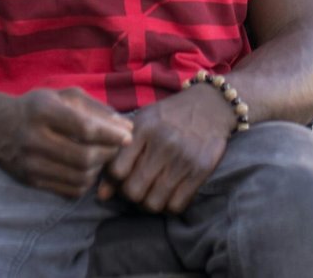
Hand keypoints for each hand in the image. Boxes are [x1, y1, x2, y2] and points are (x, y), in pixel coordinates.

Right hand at [0, 88, 133, 198]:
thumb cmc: (37, 107)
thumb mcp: (63, 96)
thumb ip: (95, 108)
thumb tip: (125, 127)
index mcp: (43, 112)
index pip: (84, 128)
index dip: (110, 134)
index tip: (127, 135)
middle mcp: (34, 139)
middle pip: (84, 157)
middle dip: (108, 154)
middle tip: (118, 148)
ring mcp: (30, 164)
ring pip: (79, 177)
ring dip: (99, 170)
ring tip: (103, 158)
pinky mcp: (30, 181)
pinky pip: (69, 190)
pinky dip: (86, 183)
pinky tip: (87, 170)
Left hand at [99, 86, 232, 212]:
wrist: (210, 105)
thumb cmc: (169, 116)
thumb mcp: (142, 124)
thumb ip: (119, 155)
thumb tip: (102, 195)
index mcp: (144, 129)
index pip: (116, 171)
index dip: (113, 181)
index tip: (119, 178)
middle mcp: (163, 144)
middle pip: (133, 191)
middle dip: (130, 195)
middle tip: (135, 187)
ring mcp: (183, 159)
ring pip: (154, 203)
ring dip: (149, 203)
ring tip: (151, 192)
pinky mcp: (201, 171)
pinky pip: (177, 205)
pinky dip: (169, 206)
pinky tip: (168, 194)